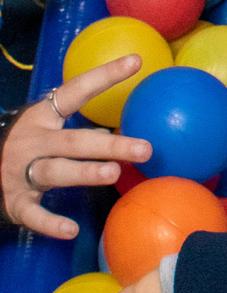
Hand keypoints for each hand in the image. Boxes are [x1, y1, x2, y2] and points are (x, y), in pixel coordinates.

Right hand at [1, 58, 152, 238]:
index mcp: (43, 118)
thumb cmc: (26, 147)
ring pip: (55, 171)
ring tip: (113, 174)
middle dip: (110, 145)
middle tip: (145, 149)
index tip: (135, 62)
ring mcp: (22, 171)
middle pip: (74, 141)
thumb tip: (118, 132)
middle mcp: (33, 141)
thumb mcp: (47, 130)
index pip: (75, 91)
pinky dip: (50, 222)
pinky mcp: (15, 201)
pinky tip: (71, 230)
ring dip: (84, 172)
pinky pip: (33, 213)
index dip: (104, 75)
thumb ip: (81, 132)